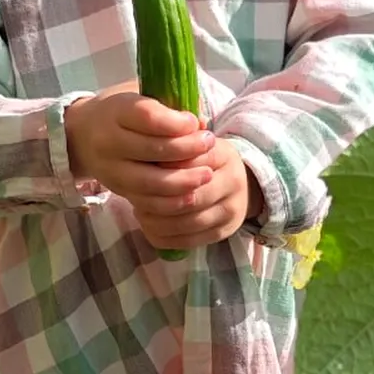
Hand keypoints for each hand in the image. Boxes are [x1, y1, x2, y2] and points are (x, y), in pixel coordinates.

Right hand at [64, 85, 215, 200]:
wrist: (81, 136)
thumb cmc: (121, 112)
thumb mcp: (139, 96)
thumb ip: (168, 105)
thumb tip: (200, 123)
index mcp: (116, 111)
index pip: (147, 117)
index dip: (176, 122)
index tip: (195, 122)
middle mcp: (109, 141)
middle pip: (152, 150)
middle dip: (187, 150)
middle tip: (210, 144)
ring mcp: (111, 170)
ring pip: (151, 182)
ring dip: (184, 181)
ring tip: (207, 174)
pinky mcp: (118, 190)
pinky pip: (147, 203)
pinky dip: (172, 202)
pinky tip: (191, 194)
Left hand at [130, 138, 264, 249]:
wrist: (237, 183)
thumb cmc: (204, 160)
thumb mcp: (195, 144)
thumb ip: (177, 139)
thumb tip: (158, 133)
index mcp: (223, 154)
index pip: (189, 162)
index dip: (162, 169)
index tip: (142, 170)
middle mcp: (233, 182)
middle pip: (191, 196)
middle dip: (160, 199)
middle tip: (136, 197)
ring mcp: (231, 210)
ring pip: (189, 221)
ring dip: (159, 221)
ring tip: (140, 212)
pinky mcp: (224, 232)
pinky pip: (190, 240)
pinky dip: (165, 236)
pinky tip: (149, 227)